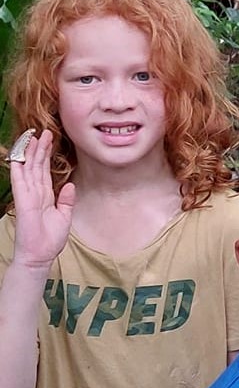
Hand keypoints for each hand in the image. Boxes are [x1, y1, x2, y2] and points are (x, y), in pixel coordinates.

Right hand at [9, 130, 74, 269]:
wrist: (40, 255)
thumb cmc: (50, 239)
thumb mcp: (64, 216)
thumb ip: (66, 200)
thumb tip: (70, 185)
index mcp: (45, 196)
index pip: (44, 171)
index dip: (46, 155)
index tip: (49, 141)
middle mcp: (35, 193)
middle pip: (36, 166)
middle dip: (39, 149)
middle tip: (43, 132)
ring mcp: (28, 196)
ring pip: (28, 170)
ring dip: (30, 153)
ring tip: (32, 137)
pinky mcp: (23, 202)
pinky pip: (20, 182)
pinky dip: (19, 169)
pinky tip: (18, 157)